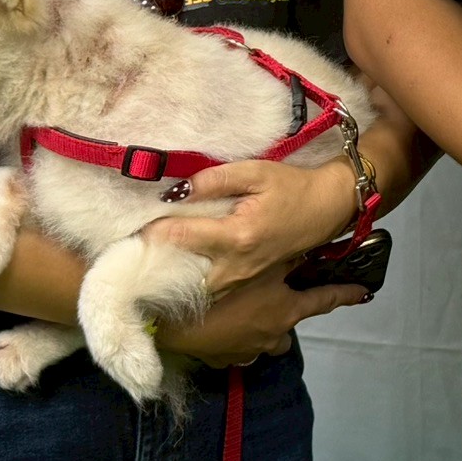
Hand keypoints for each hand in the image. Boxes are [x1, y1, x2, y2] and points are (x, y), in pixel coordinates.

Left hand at [142, 158, 357, 292]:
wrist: (327, 209)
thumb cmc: (292, 187)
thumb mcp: (256, 172)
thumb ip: (215, 179)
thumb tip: (176, 190)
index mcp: (235, 236)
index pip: (180, 236)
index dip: (153, 231)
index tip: (134, 224)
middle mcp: (235, 265)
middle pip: (182, 274)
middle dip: (159, 262)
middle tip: (138, 248)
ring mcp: (241, 279)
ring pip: (195, 287)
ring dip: (175, 274)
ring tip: (157, 258)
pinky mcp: (245, 282)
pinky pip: (210, 288)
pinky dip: (193, 280)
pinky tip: (183, 267)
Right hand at [157, 265, 365, 367]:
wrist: (171, 322)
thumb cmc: (224, 290)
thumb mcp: (261, 264)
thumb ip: (284, 254)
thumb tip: (304, 243)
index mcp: (285, 312)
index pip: (324, 301)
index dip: (345, 294)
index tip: (364, 292)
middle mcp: (270, 336)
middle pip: (287, 331)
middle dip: (286, 319)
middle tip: (277, 302)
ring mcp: (244, 351)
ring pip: (261, 342)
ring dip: (259, 331)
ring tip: (245, 313)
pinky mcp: (219, 359)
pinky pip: (234, 349)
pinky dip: (232, 338)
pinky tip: (219, 324)